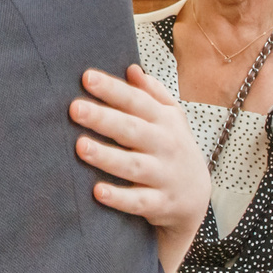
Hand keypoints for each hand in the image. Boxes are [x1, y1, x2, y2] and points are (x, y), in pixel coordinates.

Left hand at [73, 66, 208, 269]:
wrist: (197, 196)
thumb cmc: (174, 148)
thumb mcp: (172, 118)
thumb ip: (152, 93)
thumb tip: (132, 69)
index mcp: (164, 121)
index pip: (137, 101)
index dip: (113, 89)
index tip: (87, 77)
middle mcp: (165, 145)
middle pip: (132, 130)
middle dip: (104, 118)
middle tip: (75, 108)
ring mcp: (164, 175)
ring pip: (134, 165)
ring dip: (107, 156)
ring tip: (80, 146)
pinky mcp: (160, 203)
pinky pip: (139, 201)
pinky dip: (120, 198)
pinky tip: (97, 191)